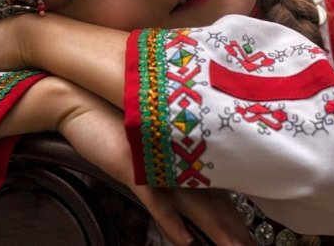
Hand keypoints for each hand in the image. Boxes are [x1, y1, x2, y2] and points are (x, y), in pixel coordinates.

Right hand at [36, 78, 252, 244]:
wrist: (81, 101)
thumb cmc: (111, 122)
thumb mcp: (144, 146)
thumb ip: (165, 162)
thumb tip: (182, 183)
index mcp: (182, 157)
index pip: (219, 192)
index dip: (238, 217)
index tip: (252, 237)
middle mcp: (176, 161)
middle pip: (215, 202)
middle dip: (237, 230)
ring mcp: (157, 165)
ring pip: (196, 204)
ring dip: (218, 230)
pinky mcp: (135, 168)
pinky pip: (157, 200)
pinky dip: (172, 222)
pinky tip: (185, 240)